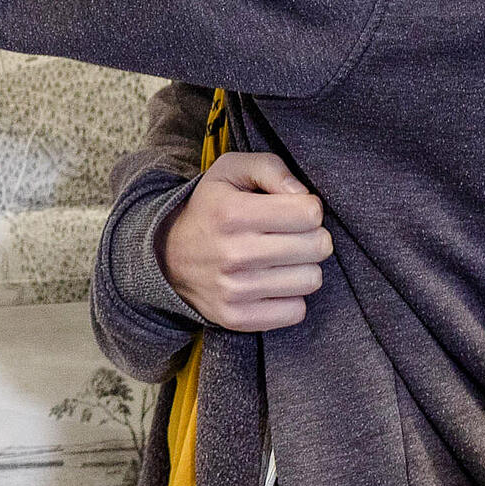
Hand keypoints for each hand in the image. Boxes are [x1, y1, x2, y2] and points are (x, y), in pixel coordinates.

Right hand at [160, 150, 332, 331]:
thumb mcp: (230, 171)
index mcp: (232, 213)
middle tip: (290, 234)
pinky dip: (290, 297)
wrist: (167, 255)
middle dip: (312, 236)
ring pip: (311, 280)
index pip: (310, 212)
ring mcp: (234, 290)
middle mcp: (232, 254)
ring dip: (302, 267)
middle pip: (317, 247)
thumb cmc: (211, 208)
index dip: (307, 207)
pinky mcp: (236, 318)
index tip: (291, 210)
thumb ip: (270, 167)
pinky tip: (272, 283)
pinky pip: (296, 311)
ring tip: (280, 258)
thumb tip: (303, 195)